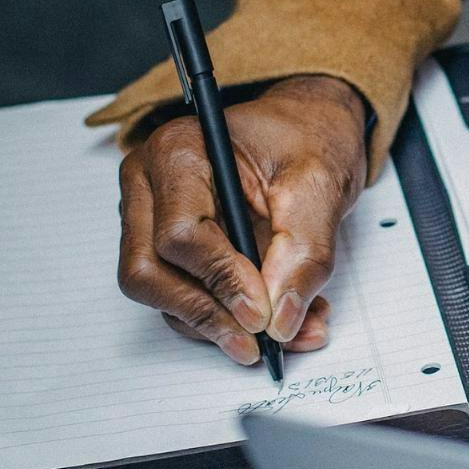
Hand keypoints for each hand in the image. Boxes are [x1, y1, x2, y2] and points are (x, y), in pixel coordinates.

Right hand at [117, 74, 366, 364]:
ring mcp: (149, 216)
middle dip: (206, 314)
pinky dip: (225, 318)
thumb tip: (280, 318)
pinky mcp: (165, 246)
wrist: (308, 129)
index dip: (220, 279)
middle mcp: (150, 184)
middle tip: (260, 339)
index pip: (178, 234)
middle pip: (148, 271)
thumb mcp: (319, 186)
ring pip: (160, 293)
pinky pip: (180, 296)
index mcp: (179, 152)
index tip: (261, 311)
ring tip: (286, 329)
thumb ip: (303, 254)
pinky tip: (274, 319)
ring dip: (221, 325)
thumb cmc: (306, 138)